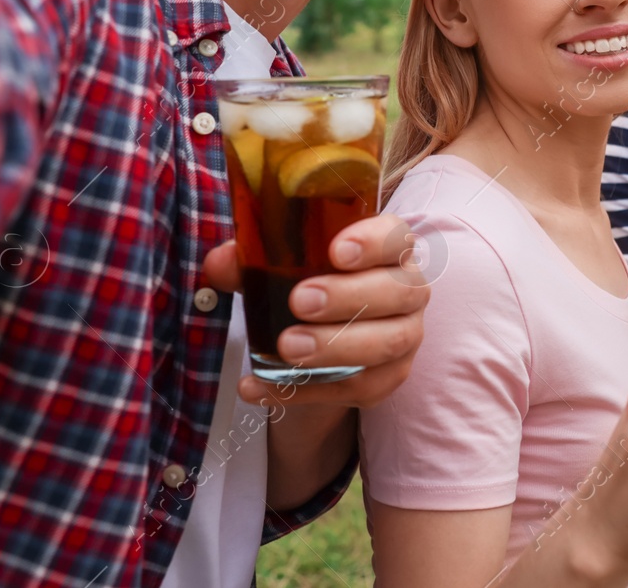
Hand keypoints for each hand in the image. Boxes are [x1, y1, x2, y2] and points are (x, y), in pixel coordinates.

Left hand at [202, 213, 428, 407]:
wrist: (324, 333)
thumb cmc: (311, 281)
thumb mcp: (281, 263)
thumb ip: (252, 258)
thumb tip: (219, 264)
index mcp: (390, 250)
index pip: (396, 237)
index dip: (373, 242)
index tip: (337, 250)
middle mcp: (409, 291)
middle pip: (398, 292)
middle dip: (348, 297)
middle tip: (300, 301)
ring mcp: (404, 337)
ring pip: (388, 343)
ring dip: (336, 346)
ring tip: (287, 347)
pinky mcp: (386, 379)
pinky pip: (356, 388)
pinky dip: (305, 390)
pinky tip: (261, 387)